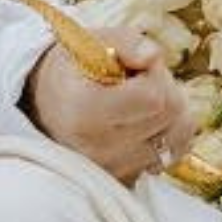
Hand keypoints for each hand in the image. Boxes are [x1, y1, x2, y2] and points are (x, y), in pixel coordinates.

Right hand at [25, 28, 194, 184]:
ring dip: (169, 113)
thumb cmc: (71, 69)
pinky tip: (140, 123)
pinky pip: (172, 155)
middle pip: (170, 114)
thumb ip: (125, 41)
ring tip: (139, 101)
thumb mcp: (89, 41)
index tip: (134, 65)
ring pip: (178, 136)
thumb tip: (153, 57)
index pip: (153, 98)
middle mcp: (97, 148)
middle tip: (136, 79)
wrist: (44, 104)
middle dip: (163, 88)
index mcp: (83, 111)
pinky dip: (165, 135)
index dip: (152, 73)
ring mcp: (112, 169)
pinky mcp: (125, 180)